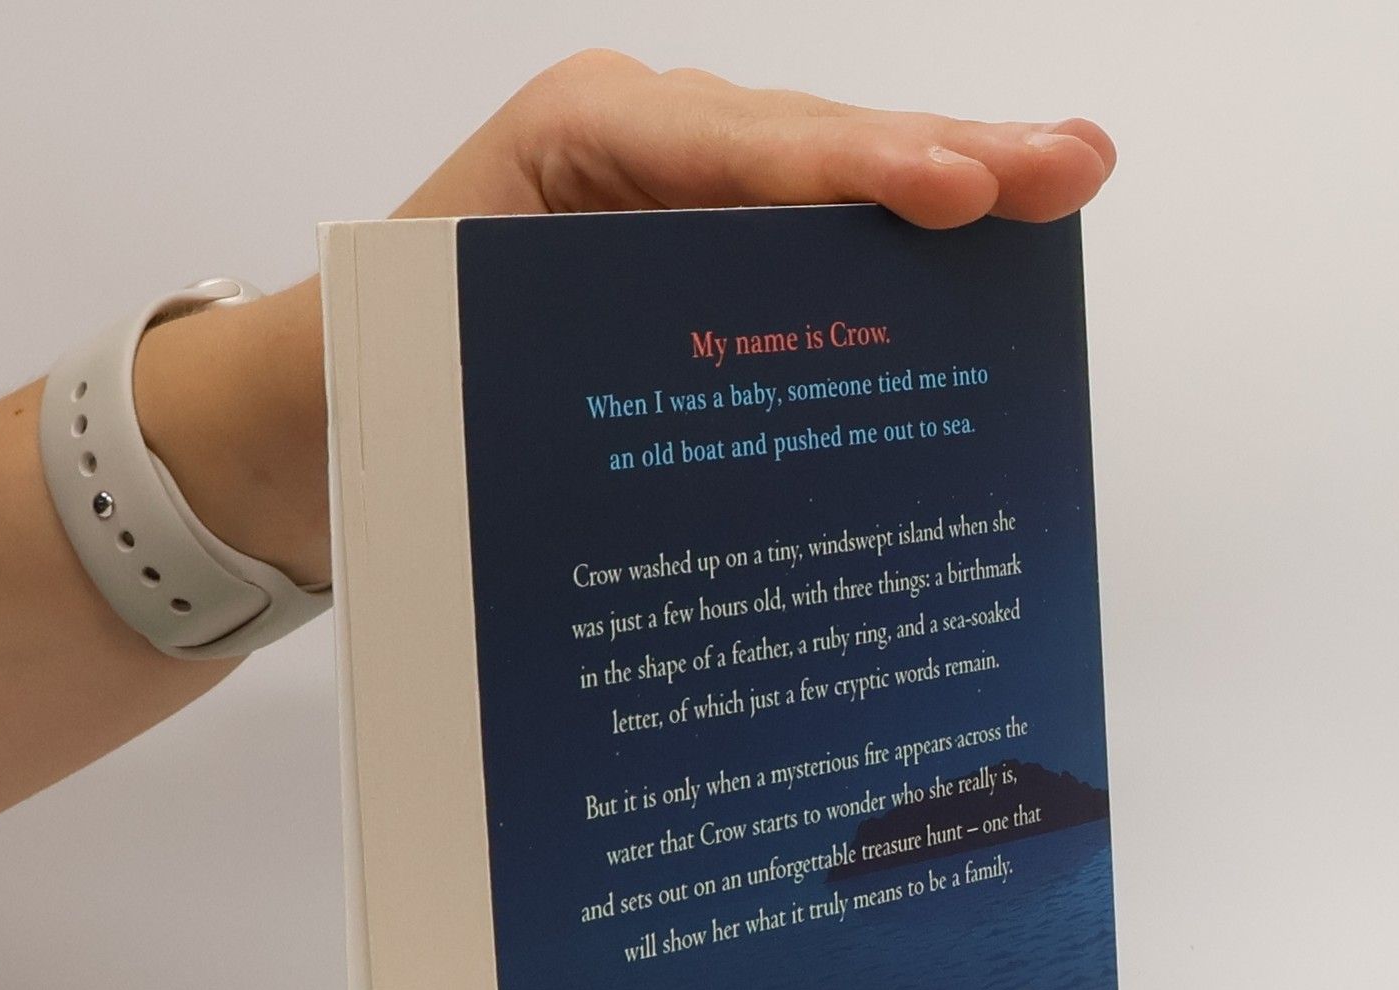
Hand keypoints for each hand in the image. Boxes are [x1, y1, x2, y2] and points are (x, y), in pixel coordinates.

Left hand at [138, 53, 1116, 591]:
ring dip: (943, 200)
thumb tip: (712, 440)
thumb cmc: (381, 371)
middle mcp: (646, 150)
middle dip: (943, 158)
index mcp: (578, 140)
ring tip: (1060, 188)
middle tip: (1070, 166)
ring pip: (824, 192)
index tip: (953, 191)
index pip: (737, 150)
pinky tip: (978, 275)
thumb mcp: (451, 346)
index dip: (851, 175)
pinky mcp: (700, 264)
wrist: (328, 405)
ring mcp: (682, 202)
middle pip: (812, 148)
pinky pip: (802, 255)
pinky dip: (889, 273)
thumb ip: (568, 348)